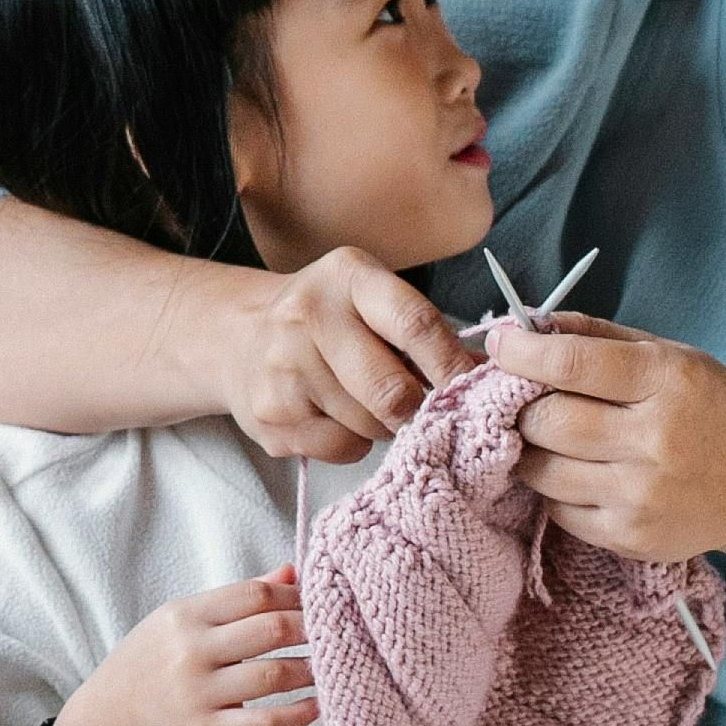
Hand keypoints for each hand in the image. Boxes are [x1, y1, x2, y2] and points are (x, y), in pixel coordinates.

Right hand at [45, 568, 317, 725]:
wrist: (102, 724)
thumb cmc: (147, 665)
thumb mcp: (179, 621)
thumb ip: (236, 599)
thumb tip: (291, 572)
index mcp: (186, 615)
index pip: (255, 594)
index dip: (296, 597)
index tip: (319, 604)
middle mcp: (191, 650)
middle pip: (271, 629)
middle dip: (312, 629)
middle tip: (336, 633)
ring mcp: (197, 692)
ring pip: (273, 675)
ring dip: (311, 670)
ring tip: (331, 667)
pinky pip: (261, 724)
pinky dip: (296, 715)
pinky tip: (315, 706)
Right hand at [217, 247, 481, 460]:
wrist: (238, 336)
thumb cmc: (329, 320)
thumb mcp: (372, 301)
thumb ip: (426, 333)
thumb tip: (486, 377)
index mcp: (348, 277)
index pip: (415, 324)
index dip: (452, 365)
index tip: (473, 391)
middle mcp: (309, 316)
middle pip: (393, 390)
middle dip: (420, 409)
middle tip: (426, 409)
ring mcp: (283, 369)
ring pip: (369, 425)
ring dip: (385, 426)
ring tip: (368, 402)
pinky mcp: (270, 417)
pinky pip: (341, 448)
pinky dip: (353, 442)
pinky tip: (335, 415)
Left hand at [489, 314, 725, 567]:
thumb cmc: (713, 409)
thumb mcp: (670, 356)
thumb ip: (597, 337)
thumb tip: (526, 326)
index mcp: (666, 381)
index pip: (571, 363)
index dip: (522, 352)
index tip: (501, 344)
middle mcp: (654, 440)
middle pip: (547, 421)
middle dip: (522, 406)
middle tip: (523, 398)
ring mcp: (641, 495)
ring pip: (542, 471)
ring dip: (533, 449)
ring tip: (551, 436)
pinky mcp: (630, 537)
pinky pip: (559, 511)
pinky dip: (556, 489)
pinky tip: (580, 473)